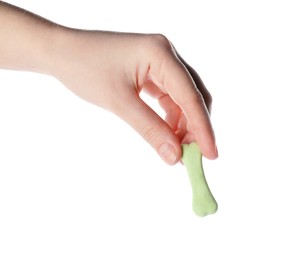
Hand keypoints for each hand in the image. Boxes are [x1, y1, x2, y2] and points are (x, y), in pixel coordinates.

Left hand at [49, 30, 217, 164]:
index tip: (211, 156)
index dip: (203, 129)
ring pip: (183, 99)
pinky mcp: (152, 72)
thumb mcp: (119, 102)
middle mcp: (166, 55)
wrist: (62, 53)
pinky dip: (171, 118)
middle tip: (192, 158)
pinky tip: (168, 133)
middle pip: (193, 96)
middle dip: (194, 128)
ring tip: (177, 149)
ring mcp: (160, 62)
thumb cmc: (85, 69)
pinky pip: (169, 98)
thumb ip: (150, 129)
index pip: (191, 96)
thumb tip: (174, 156)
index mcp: (160, 53)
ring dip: (183, 125)